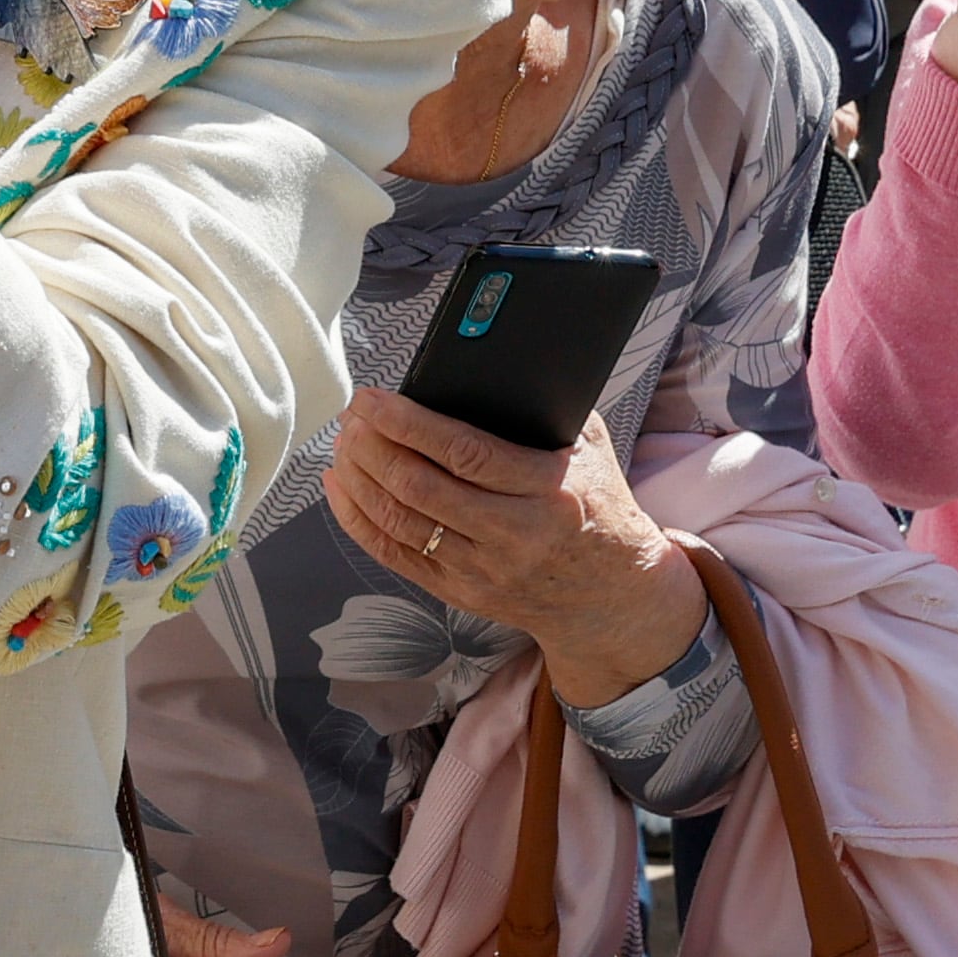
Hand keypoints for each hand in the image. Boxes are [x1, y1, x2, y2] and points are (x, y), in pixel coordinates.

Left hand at [323, 387, 706, 709]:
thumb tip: (483, 362)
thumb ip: (542, 409)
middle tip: (351, 417)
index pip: (464, 453)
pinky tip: (342, 488)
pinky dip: (359, 519)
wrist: (615, 593)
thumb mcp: (589, 450)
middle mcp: (515, 534)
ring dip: (360, 478)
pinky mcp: (463, 592)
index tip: (372, 399)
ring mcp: (485, 569)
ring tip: (344, 444)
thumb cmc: (598, 505)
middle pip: (421, 488)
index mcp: (548, 490)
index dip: (408, 424)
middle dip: (372, 447)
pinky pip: (396, 555)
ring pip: (400, 522)